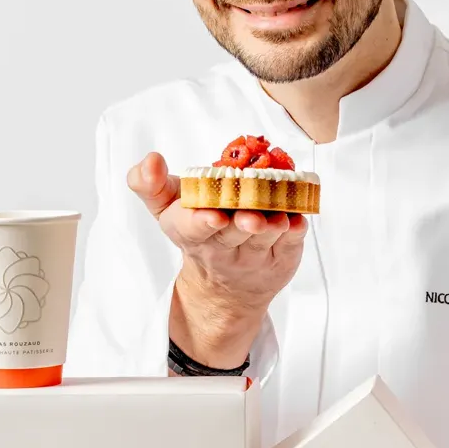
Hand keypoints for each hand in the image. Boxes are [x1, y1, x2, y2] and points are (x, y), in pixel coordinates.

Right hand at [127, 152, 307, 367]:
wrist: (224, 287)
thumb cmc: (197, 232)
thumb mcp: (167, 210)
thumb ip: (150, 184)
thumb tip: (150, 160)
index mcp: (191, 233)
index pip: (193, 230)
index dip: (203, 222)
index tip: (213, 216)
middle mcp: (222, 248)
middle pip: (233, 235)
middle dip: (242, 224)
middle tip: (250, 217)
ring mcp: (253, 257)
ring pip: (264, 240)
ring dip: (272, 227)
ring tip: (278, 217)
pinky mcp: (280, 258)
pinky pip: (289, 245)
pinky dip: (295, 233)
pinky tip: (298, 220)